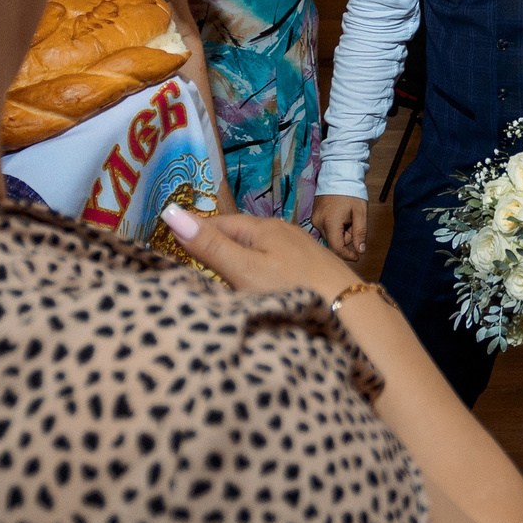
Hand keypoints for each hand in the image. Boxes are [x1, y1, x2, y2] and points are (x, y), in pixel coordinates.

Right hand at [171, 203, 357, 298]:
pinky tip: (259, 290)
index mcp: (263, 228)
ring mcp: (300, 251)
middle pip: (239, 236)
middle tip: (191, 268)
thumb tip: (171, 212)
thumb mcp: (244, 269)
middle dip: (216, 248)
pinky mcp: (312, 270)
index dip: (196, 234)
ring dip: (238, 261)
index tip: (174, 249)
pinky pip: (276, 266)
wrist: (351, 310)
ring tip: (220, 280)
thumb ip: (209, 246)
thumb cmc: (293, 289)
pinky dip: (260, 274)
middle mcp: (283, 232)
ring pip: (259, 251)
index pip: (220, 223)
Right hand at [314, 194, 370, 261]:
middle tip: (353, 222)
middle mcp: (318, 223)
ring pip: (330, 236)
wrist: (338, 175)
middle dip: (346, 237)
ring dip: (340, 232)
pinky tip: (339, 215)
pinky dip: (334, 227)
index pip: (336, 247)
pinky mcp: (314, 217)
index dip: (347, 255)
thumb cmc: (351, 192)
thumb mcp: (360, 213)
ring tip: (346, 216)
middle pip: (333, 242)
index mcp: (330, 222)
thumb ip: (360, 233)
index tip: (357, 257)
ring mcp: (315, 219)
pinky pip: (325, 229)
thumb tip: (360, 250)